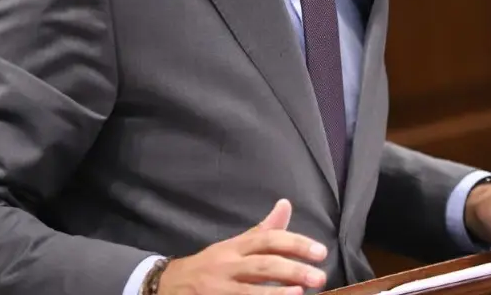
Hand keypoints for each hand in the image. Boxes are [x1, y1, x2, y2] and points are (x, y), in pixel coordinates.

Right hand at [158, 199, 327, 294]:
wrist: (169, 285)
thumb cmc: (211, 265)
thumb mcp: (234, 245)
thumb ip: (263, 230)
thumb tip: (286, 204)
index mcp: (235, 247)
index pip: (268, 240)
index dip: (296, 244)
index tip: (320, 252)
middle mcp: (228, 266)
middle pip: (263, 264)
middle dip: (293, 269)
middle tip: (320, 276)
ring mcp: (219, 289)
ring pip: (249, 290)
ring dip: (277, 293)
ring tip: (301, 293)